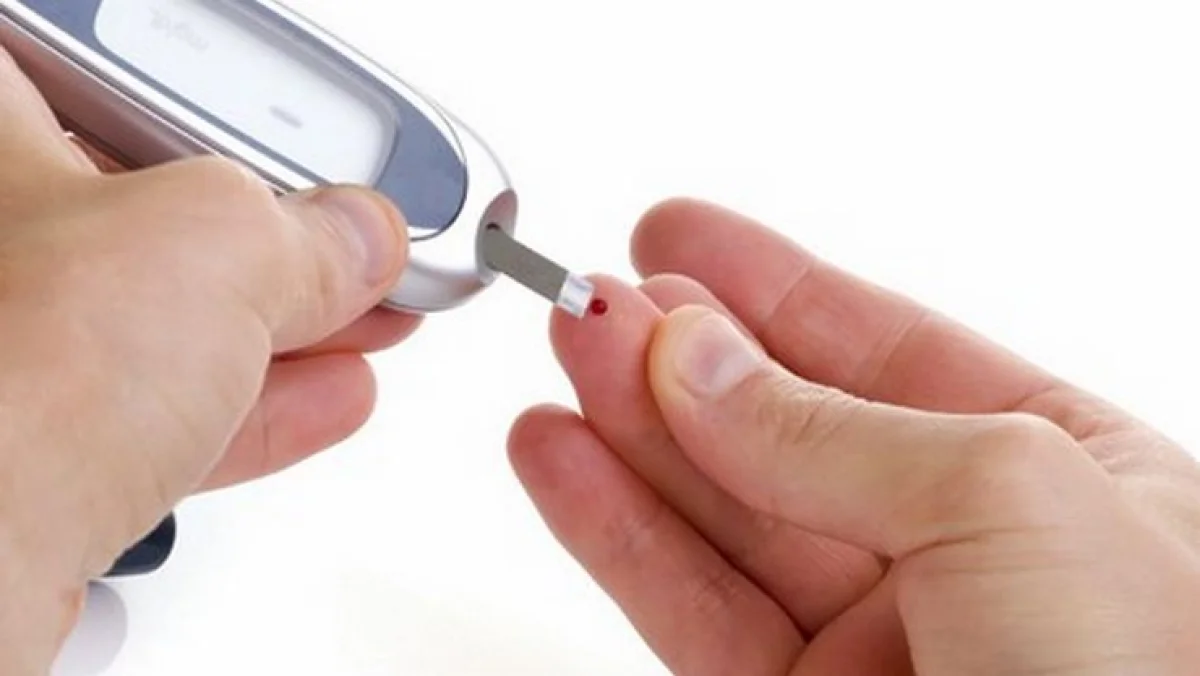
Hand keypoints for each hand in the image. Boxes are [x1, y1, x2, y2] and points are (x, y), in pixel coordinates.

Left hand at [0, 51, 414, 671]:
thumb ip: (308, 230)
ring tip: (371, 324)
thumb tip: (354, 239)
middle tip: (359, 252)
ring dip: (286, 329)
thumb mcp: (218, 244)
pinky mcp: (34, 445)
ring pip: (165, 323)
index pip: (124, 93)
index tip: (318, 165)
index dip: (236, 126)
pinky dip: (255, 404)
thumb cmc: (14, 378)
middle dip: (280, 241)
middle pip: (154, 215)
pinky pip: (163, 409)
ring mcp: (9, 350)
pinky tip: (327, 396)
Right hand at [509, 199, 1199, 673]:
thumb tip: (700, 355)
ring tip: (561, 362)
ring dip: (630, 433)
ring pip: (722, 516)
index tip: (678, 237)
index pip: (888, 348)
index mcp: (1060, 474)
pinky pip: (690, 608)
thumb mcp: (1011, 500)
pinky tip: (565, 463)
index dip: (774, 286)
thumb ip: (836, 427)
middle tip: (593, 297)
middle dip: (682, 353)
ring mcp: (877, 642)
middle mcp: (963, 555)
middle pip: (785, 426)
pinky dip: (617, 533)